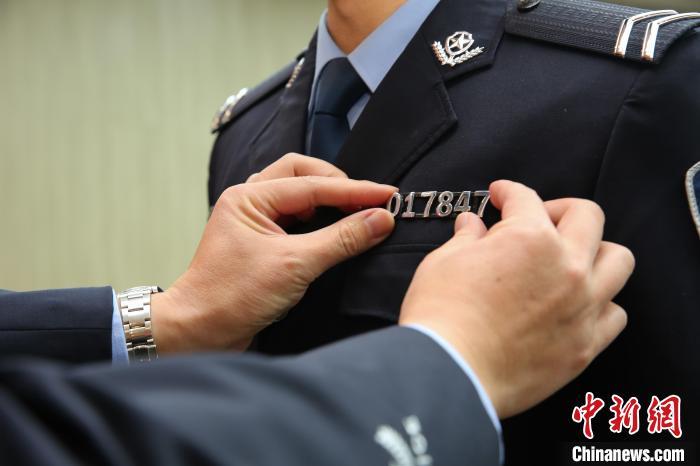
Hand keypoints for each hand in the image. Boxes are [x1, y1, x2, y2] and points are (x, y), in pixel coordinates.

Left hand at [152, 155, 395, 352]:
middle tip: (369, 202)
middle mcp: (249, 202)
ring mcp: (254, 221)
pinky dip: (319, 219)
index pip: (313, 185)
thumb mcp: (295, 266)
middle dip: (338, 185)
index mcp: (249, 198)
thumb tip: (380, 220)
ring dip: (327, 200)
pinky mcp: (261, 242)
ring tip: (357, 211)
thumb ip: (341, 240)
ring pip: (298, 193)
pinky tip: (335, 229)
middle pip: (303, 174)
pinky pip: (295, 217)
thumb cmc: (232, 297)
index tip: (388, 196)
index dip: (355, 191)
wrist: (199, 332)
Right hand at [399, 180, 634, 418]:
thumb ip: (467, 238)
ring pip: (618, 260)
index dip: (509, 191)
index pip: (526, 198)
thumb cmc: (440, 314)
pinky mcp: (585, 345)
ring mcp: (582, 307)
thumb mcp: (444, 262)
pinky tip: (577, 305)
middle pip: (588, 216)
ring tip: (570, 260)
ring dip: (595, 251)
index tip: (500, 195)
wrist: (448, 372)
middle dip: (560, 209)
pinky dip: (600, 303)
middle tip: (538, 219)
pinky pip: (614, 314)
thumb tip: (472, 224)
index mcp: (529, 238)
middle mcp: (566, 266)